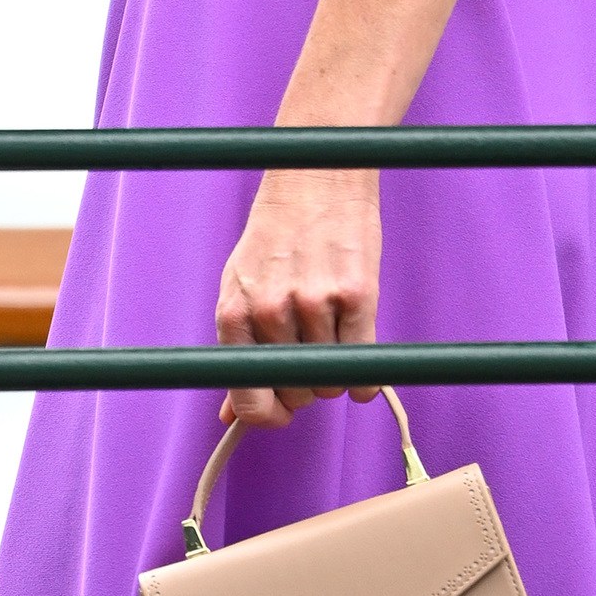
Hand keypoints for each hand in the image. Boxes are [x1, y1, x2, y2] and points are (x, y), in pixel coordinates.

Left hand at [215, 168, 380, 430]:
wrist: (316, 177)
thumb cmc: (278, 235)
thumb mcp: (241, 287)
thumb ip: (237, 351)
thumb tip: (228, 417)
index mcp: (234, 312)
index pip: (249, 398)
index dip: (269, 416)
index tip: (283, 411)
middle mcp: (270, 311)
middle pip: (296, 393)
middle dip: (306, 384)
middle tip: (313, 351)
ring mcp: (314, 303)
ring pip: (331, 382)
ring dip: (336, 371)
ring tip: (333, 333)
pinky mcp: (357, 295)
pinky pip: (364, 367)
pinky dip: (366, 376)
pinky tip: (361, 354)